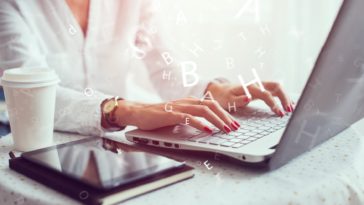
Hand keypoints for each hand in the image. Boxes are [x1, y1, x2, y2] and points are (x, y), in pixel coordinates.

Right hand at [114, 98, 239, 132]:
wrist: (139, 112)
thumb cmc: (158, 116)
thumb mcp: (179, 116)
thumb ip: (192, 118)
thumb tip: (207, 126)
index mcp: (190, 102)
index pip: (212, 105)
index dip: (225, 113)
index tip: (234, 123)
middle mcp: (187, 102)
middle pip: (212, 105)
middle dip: (226, 117)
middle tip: (235, 128)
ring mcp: (179, 107)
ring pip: (203, 110)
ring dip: (217, 120)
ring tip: (226, 130)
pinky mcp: (171, 115)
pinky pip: (188, 118)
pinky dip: (200, 124)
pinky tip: (207, 130)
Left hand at [206, 81, 293, 115]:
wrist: (218, 90)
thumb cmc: (223, 96)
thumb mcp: (227, 100)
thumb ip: (238, 100)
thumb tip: (249, 98)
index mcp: (249, 88)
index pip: (266, 94)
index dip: (274, 103)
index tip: (279, 113)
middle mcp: (256, 85)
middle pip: (276, 86)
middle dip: (285, 98)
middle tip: (289, 110)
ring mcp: (259, 86)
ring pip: (277, 87)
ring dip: (285, 96)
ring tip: (292, 109)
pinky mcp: (260, 90)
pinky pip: (274, 91)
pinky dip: (282, 97)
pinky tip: (288, 105)